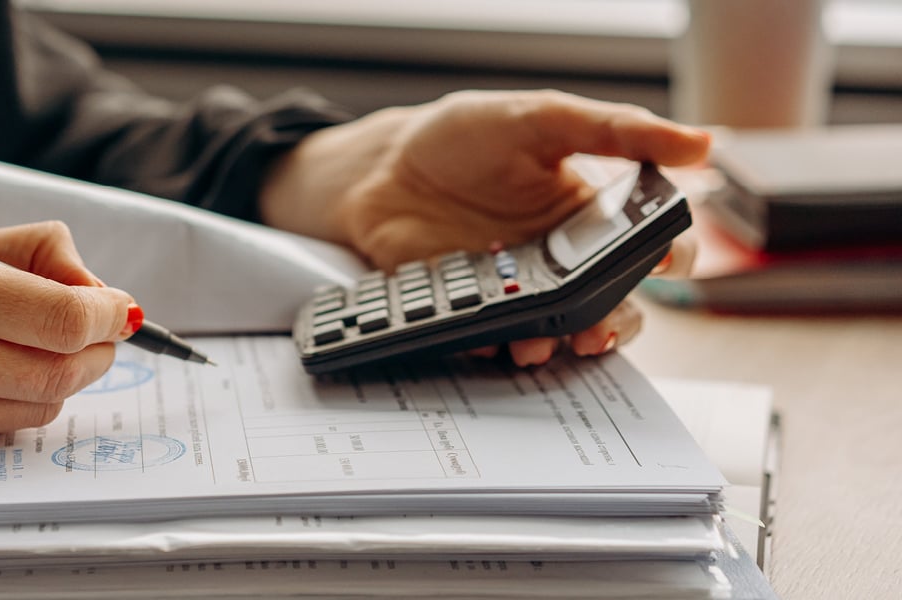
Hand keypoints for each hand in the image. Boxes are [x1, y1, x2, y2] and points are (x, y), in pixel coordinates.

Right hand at [0, 221, 133, 451]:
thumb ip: (17, 251)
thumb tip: (92, 282)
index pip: (59, 317)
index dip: (105, 314)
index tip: (117, 305)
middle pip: (60, 372)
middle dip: (95, 350)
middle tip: (96, 328)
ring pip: (36, 407)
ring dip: (63, 378)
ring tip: (46, 346)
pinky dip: (17, 400)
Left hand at [259, 90, 708, 364]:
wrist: (381, 168)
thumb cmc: (463, 136)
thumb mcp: (542, 118)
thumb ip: (615, 130)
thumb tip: (700, 142)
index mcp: (592, 212)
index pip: (653, 244)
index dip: (669, 258)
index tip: (663, 262)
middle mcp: (563, 257)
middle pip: (615, 303)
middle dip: (617, 320)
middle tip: (602, 324)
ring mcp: (518, 287)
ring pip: (562, 331)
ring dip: (561, 342)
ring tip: (547, 342)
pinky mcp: (472, 308)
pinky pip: (496, 338)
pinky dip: (498, 344)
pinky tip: (493, 338)